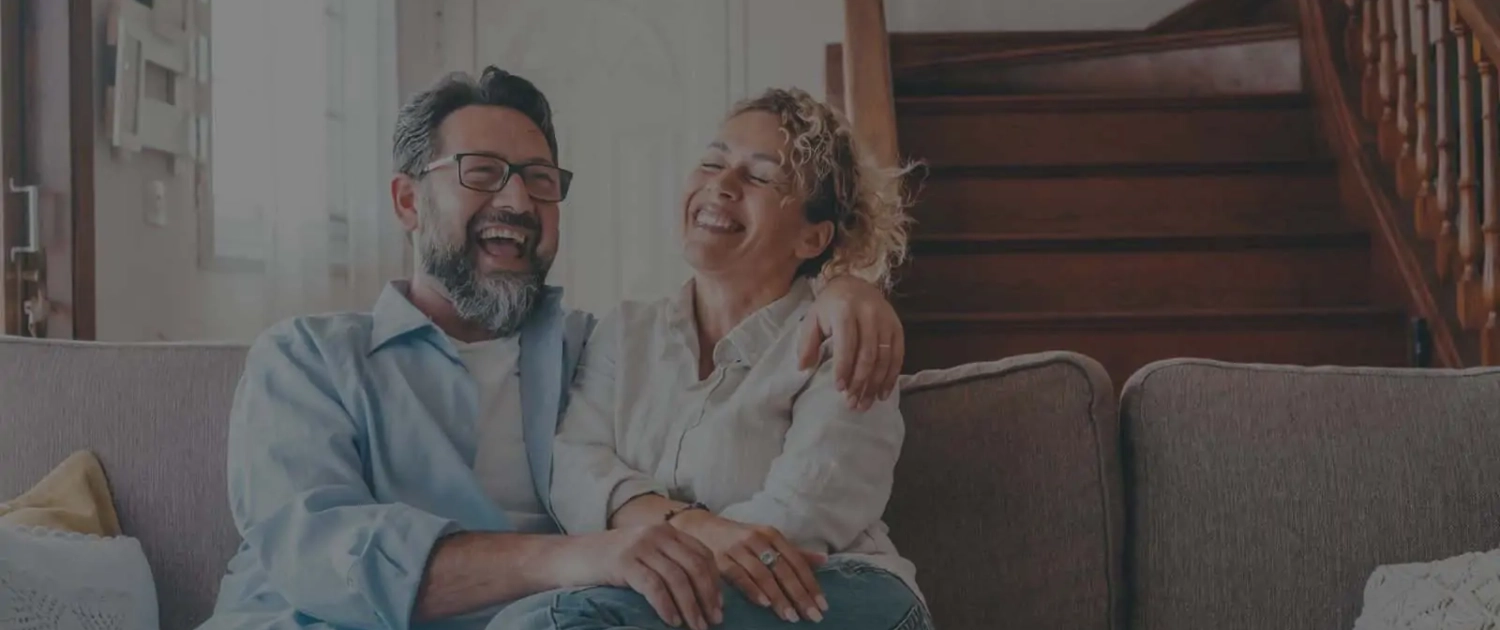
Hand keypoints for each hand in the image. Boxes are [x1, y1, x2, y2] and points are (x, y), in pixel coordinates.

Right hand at [553, 523, 722, 629]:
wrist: (568, 556)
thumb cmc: (608, 561)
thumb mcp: (643, 553)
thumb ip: (668, 561)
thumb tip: (700, 591)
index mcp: (665, 530)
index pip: (702, 554)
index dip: (715, 582)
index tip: (719, 605)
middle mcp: (656, 534)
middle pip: (694, 566)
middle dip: (708, 596)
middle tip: (715, 620)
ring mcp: (639, 546)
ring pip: (677, 578)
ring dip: (691, 606)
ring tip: (696, 626)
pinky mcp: (623, 562)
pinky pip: (654, 586)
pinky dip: (666, 606)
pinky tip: (672, 621)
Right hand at [673, 512, 828, 623]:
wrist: (702, 527)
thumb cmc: (740, 538)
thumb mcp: (768, 540)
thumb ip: (794, 552)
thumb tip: (825, 560)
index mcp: (772, 535)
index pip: (797, 561)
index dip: (810, 584)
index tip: (822, 605)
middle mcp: (757, 539)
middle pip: (783, 569)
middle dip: (799, 595)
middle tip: (812, 616)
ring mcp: (738, 548)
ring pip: (763, 574)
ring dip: (778, 597)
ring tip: (791, 616)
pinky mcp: (719, 558)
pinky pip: (738, 576)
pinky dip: (752, 590)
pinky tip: (764, 604)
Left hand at [799, 275, 904, 410]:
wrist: (855, 284)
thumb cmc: (830, 306)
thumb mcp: (813, 319)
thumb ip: (806, 343)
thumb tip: (803, 368)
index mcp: (845, 310)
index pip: (847, 344)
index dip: (844, 368)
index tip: (839, 388)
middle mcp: (869, 314)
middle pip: (868, 354)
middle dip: (860, 382)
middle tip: (852, 403)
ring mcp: (886, 320)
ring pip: (884, 358)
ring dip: (875, 384)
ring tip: (865, 403)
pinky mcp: (898, 327)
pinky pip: (897, 355)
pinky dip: (891, 377)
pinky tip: (883, 393)